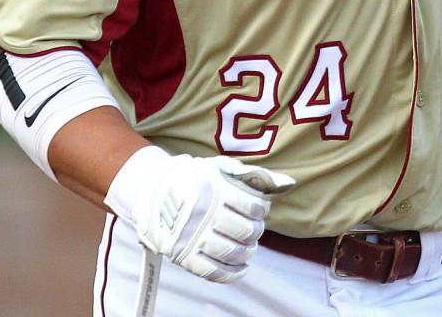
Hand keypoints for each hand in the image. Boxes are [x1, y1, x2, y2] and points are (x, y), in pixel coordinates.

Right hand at [105, 147, 294, 282]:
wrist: (153, 191)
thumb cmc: (193, 178)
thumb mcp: (219, 167)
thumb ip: (251, 175)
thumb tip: (287, 183)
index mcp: (215, 190)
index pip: (253, 206)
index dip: (260, 209)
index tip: (258, 208)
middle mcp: (206, 215)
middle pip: (246, 232)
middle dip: (256, 231)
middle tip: (254, 228)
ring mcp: (194, 238)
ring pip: (234, 253)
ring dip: (247, 251)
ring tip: (248, 245)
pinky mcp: (185, 256)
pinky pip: (215, 272)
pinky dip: (233, 273)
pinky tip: (241, 267)